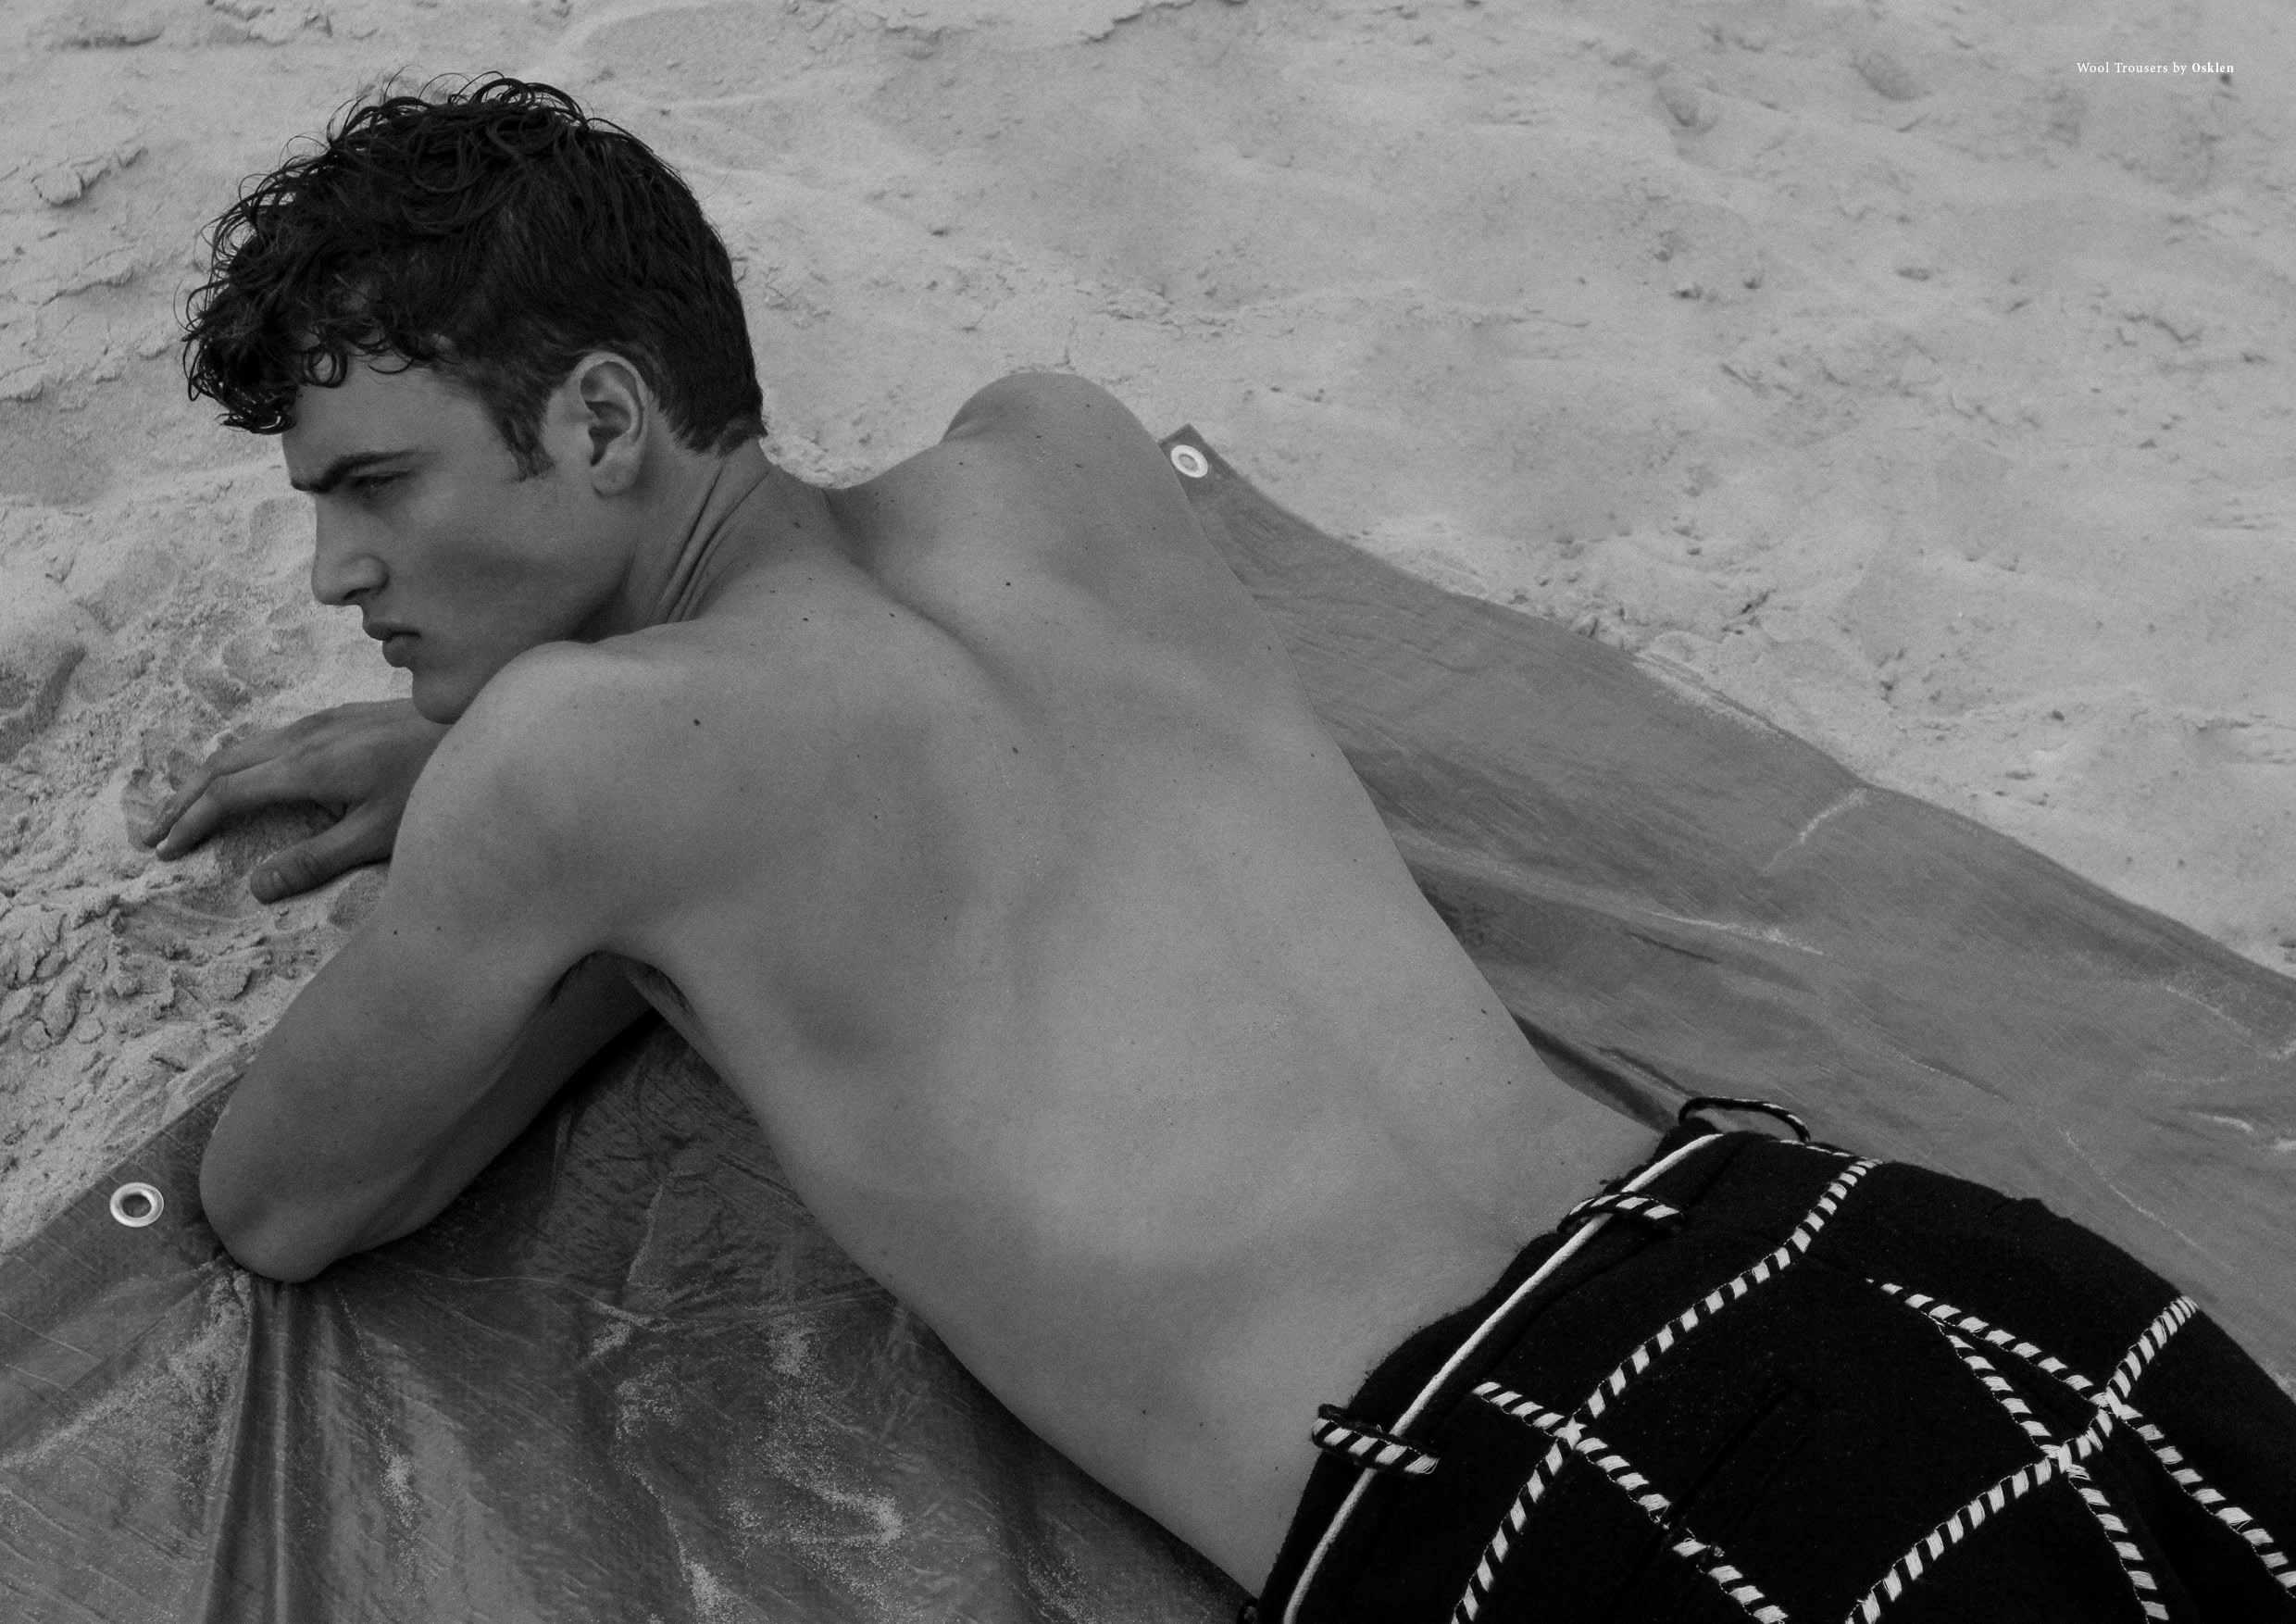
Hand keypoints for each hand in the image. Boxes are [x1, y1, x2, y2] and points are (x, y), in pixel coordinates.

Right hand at [141, 700, 451, 901]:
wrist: (478, 726)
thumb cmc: (433, 785)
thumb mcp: (378, 835)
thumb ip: (316, 861)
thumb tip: (257, 886)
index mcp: (307, 766)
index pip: (228, 793)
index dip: (192, 822)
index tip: (165, 851)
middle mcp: (305, 736)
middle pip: (223, 765)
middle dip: (183, 800)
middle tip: (154, 835)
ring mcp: (321, 722)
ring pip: (243, 747)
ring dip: (206, 779)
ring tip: (184, 811)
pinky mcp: (338, 718)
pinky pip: (268, 738)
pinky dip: (237, 763)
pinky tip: (241, 781)